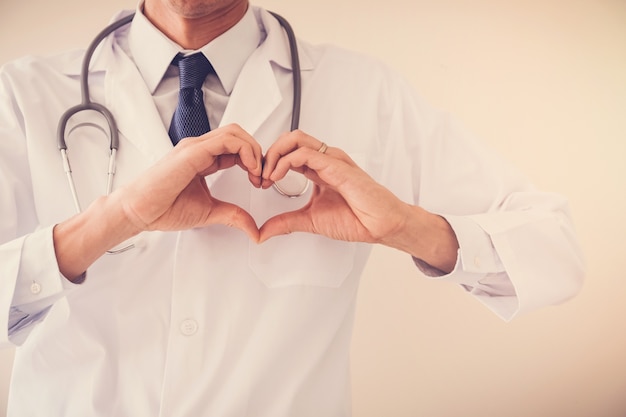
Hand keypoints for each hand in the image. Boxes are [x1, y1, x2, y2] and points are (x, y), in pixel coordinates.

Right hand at [112, 124, 262, 240]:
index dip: (254, 161)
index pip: (236, 147)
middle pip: (238, 135)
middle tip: (263, 176)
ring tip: (258, 173)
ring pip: (235, 133)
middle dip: (257, 153)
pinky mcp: (193, 152)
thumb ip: (233, 215)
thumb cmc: (163, 208)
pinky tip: (250, 169)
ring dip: (254, 150)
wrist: (139, 211)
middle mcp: (199, 149)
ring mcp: (195, 147)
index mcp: (202, 158)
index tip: (260, 181)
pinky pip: (226, 140)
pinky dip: (245, 151)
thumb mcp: (209, 212)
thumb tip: (253, 228)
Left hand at [259, 130, 410, 243]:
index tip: (261, 183)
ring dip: (274, 154)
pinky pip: (304, 153)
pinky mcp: (336, 165)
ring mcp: (331, 160)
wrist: (380, 225)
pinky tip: (277, 177)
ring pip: (295, 139)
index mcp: (319, 168)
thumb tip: (262, 232)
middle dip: (268, 154)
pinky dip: (284, 162)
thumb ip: (285, 222)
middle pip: (288, 139)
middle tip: (260, 176)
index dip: (270, 163)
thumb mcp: (310, 221)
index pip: (288, 152)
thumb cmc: (357, 219)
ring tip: (267, 175)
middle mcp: (324, 160)